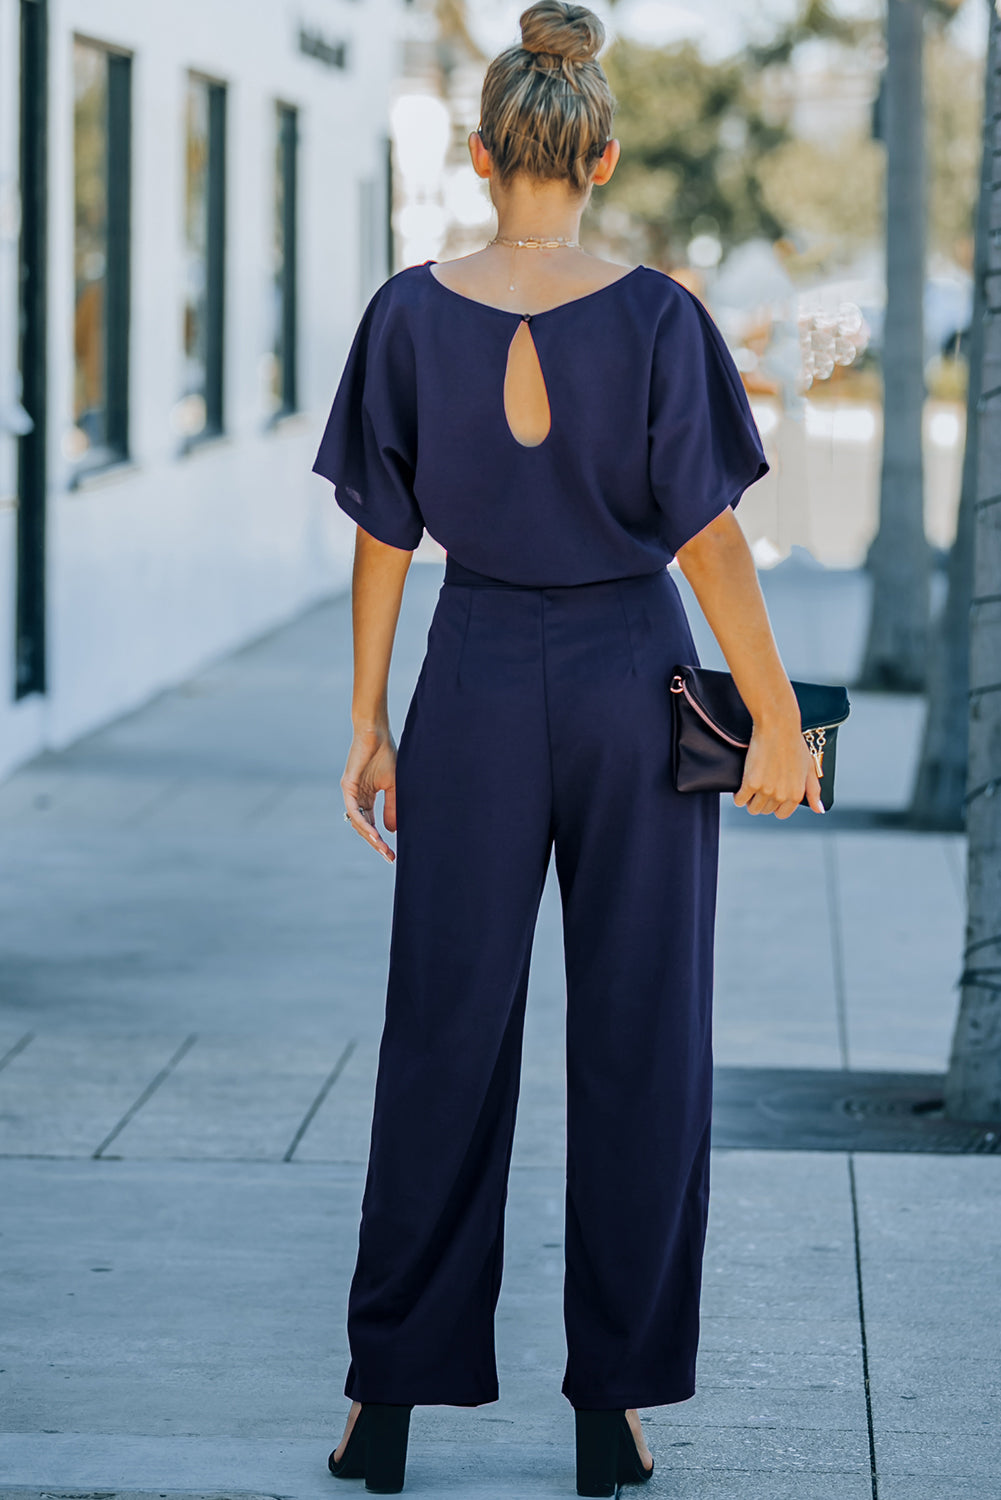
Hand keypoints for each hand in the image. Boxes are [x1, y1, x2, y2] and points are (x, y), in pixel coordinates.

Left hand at [341, 726, 397, 860]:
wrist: (376, 733)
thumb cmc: (385, 755)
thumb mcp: (393, 787)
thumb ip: (392, 808)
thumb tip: (392, 831)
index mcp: (366, 798)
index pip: (372, 825)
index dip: (380, 840)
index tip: (392, 854)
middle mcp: (356, 798)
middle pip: (364, 828)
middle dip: (376, 843)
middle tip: (389, 856)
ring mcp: (350, 793)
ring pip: (357, 822)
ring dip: (370, 837)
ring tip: (383, 848)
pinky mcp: (347, 786)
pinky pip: (353, 810)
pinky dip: (364, 823)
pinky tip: (374, 834)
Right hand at [733, 720, 823, 818]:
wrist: (778, 727)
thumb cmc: (794, 744)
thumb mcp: (808, 768)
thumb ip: (814, 791)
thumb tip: (819, 810)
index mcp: (796, 794)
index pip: (782, 814)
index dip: (775, 805)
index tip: (770, 795)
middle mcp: (782, 795)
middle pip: (765, 811)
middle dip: (762, 801)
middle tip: (760, 786)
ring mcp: (766, 790)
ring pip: (752, 808)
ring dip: (749, 801)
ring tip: (750, 788)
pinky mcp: (751, 783)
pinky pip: (740, 800)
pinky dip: (738, 796)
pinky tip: (741, 788)